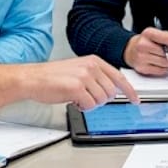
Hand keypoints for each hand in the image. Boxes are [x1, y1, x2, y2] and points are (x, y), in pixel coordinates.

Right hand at [23, 56, 138, 109]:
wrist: (32, 78)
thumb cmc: (53, 77)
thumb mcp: (78, 70)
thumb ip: (96, 76)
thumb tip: (111, 90)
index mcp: (93, 61)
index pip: (118, 77)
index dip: (128, 90)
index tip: (135, 99)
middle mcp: (91, 66)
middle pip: (111, 92)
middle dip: (100, 100)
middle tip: (86, 98)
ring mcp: (84, 76)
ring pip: (101, 100)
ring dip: (90, 104)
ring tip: (77, 97)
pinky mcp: (76, 87)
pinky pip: (90, 105)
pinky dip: (82, 107)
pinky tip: (72, 101)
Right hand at [123, 28, 167, 75]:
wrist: (129, 49)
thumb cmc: (145, 41)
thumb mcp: (154, 34)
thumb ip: (166, 38)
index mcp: (148, 34)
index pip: (166, 38)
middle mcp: (143, 45)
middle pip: (167, 52)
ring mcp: (142, 58)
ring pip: (165, 62)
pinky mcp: (142, 68)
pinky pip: (160, 70)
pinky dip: (167, 68)